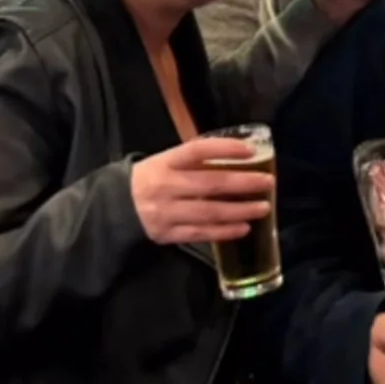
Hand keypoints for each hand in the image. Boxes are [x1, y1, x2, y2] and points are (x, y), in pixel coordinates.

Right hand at [131, 137, 274, 244]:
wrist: (116, 208)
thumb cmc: (151, 179)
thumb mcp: (165, 162)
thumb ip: (195, 161)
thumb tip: (239, 156)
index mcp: (165, 162)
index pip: (197, 150)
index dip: (224, 149)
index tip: (250, 150)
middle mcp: (166, 186)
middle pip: (210, 184)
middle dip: (243, 183)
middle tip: (268, 182)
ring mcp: (166, 212)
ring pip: (209, 212)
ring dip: (240, 210)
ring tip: (263, 208)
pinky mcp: (167, 234)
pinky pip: (200, 233)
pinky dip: (224, 231)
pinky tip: (244, 228)